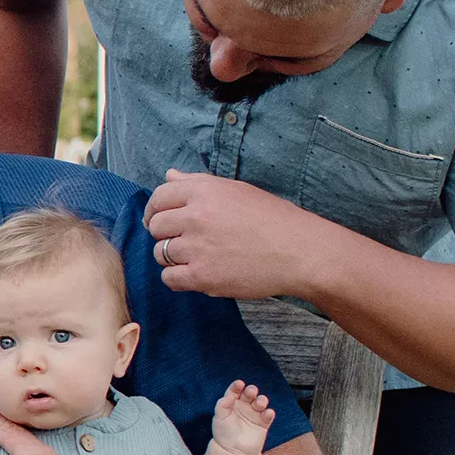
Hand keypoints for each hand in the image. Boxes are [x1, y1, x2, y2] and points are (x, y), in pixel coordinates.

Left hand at [143, 170, 334, 300]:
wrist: (300, 252)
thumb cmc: (273, 218)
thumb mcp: (236, 190)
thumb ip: (197, 183)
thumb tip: (169, 175)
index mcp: (203, 191)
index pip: (159, 197)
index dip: (155, 210)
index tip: (159, 219)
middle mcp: (195, 216)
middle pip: (156, 226)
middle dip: (165, 234)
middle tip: (183, 241)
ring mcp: (197, 247)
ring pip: (160, 253)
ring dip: (172, 257)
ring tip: (195, 257)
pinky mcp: (202, 276)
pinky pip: (169, 278)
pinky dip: (177, 278)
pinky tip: (194, 274)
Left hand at [210, 381, 274, 454]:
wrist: (233, 451)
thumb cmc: (224, 433)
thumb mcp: (219, 417)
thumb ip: (222, 404)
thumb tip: (230, 395)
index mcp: (231, 402)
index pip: (234, 391)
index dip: (237, 386)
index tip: (239, 384)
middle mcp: (244, 406)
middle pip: (249, 394)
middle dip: (251, 391)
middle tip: (251, 391)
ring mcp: (254, 414)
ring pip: (260, 402)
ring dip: (262, 400)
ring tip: (260, 402)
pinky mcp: (263, 423)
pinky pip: (268, 416)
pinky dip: (269, 413)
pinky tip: (267, 413)